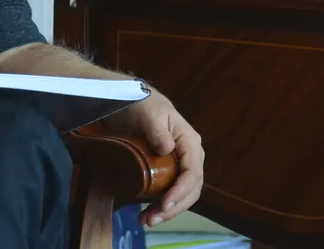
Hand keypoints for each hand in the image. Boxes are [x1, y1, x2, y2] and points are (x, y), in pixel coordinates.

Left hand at [104, 86, 203, 226]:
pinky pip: (170, 192)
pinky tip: (146, 214)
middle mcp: (189, 155)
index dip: (181, 191)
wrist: (130, 102)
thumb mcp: (148, 114)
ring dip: (168, 210)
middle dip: (174, 206)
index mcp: (189, 141)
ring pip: (182, 194)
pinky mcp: (167, 171)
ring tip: (147, 220)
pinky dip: (161, 205)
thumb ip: (157, 130)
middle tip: (152, 219)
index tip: (165, 204)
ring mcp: (178, 164)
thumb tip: (167, 148)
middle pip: (191, 188)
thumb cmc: (142, 105)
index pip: (193, 171)